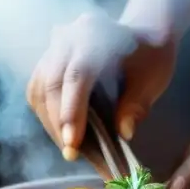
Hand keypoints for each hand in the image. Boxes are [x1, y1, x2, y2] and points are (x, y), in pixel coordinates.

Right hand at [27, 11, 176, 159]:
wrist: (143, 35)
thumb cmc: (149, 57)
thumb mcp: (152, 78)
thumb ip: (137, 104)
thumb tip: (124, 131)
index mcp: (96, 34)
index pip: (77, 75)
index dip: (72, 110)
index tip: (72, 142)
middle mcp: (69, 38)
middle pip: (52, 83)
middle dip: (58, 123)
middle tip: (72, 153)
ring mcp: (54, 48)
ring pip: (39, 89)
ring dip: (50, 122)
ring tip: (69, 147)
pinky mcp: (47, 61)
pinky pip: (37, 90)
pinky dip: (46, 115)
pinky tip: (62, 132)